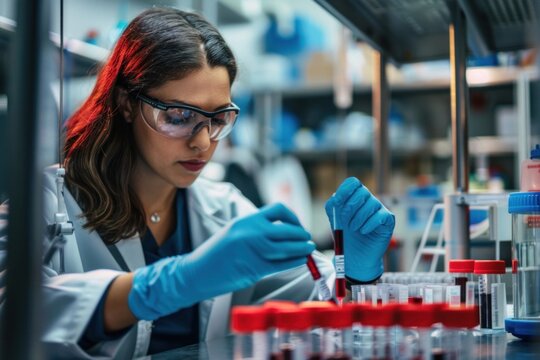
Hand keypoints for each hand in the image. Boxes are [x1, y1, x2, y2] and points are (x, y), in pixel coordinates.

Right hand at [128, 203, 314, 319]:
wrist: (197, 271)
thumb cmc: (217, 253)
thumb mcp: (235, 231)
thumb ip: (257, 228)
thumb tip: (283, 232)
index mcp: (247, 220)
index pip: (279, 210)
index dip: (293, 217)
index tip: (296, 226)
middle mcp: (252, 232)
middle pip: (288, 230)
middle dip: (301, 235)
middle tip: (306, 240)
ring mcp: (254, 250)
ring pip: (289, 248)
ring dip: (302, 249)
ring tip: (307, 249)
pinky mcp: (255, 268)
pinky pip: (283, 263)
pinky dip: (295, 261)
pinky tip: (300, 260)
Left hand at [325, 177, 394, 281]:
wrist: (354, 255)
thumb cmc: (345, 235)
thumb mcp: (334, 218)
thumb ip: (333, 205)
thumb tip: (336, 196)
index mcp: (354, 196)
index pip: (353, 182)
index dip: (345, 189)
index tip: (337, 202)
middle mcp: (368, 200)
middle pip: (362, 191)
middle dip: (350, 207)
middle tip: (345, 221)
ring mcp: (379, 209)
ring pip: (372, 203)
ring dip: (358, 218)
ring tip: (353, 229)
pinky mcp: (388, 220)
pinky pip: (381, 215)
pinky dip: (369, 224)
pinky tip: (363, 231)